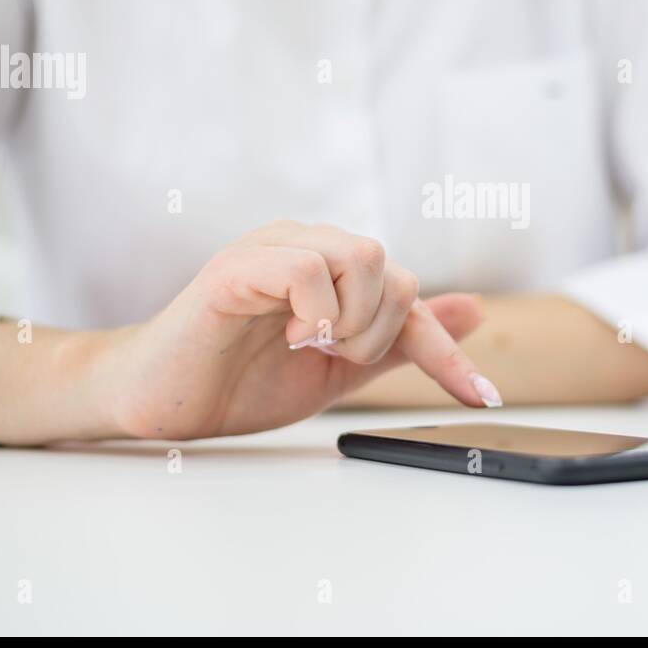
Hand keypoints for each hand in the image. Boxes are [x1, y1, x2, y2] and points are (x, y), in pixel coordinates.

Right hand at [92, 221, 500, 438]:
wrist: (165, 403)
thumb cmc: (241, 380)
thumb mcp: (341, 368)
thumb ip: (403, 339)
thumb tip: (474, 311)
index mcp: (334, 268)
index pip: (411, 295)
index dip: (447, 349)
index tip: (481, 396)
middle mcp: (308, 245)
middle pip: (395, 271)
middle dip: (379, 334)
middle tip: (333, 359)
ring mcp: (272, 249)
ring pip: (363, 257)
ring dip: (351, 322)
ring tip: (308, 346)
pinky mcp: (236, 266)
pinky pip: (307, 268)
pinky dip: (313, 313)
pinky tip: (289, 336)